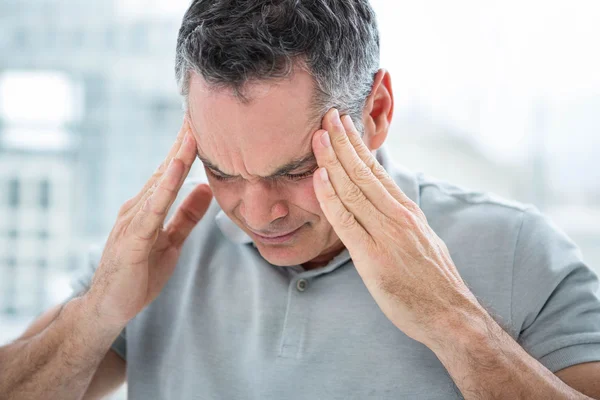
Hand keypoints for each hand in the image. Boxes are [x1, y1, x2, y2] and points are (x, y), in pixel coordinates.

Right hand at [87, 118, 212, 328]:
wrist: (109, 307)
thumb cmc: (137, 274)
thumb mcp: (172, 242)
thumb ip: (186, 216)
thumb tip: (205, 189)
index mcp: (149, 208)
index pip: (171, 172)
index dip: (187, 148)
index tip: (201, 123)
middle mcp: (138, 207)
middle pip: (165, 169)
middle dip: (182, 141)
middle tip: (197, 111)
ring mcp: (133, 221)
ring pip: (159, 183)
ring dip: (177, 157)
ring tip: (192, 131)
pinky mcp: (133, 239)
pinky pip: (153, 209)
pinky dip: (165, 187)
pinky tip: (176, 169)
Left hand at [311, 109, 484, 345]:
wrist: (450, 315)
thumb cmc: (433, 279)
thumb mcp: (422, 239)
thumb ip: (400, 219)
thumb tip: (384, 204)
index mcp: (407, 210)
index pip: (377, 169)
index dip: (357, 145)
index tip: (343, 124)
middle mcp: (398, 216)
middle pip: (364, 171)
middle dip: (342, 141)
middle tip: (327, 115)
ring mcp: (386, 234)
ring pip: (354, 189)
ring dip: (333, 160)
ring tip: (319, 135)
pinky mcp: (372, 257)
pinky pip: (347, 221)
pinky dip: (331, 197)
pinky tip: (319, 177)